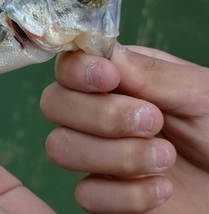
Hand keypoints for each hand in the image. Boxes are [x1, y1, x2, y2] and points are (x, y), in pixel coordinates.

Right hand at [41, 44, 208, 212]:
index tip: (109, 78)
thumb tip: (102, 52)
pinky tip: (163, 189)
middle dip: (100, 115)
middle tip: (152, 122)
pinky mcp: (103, 196)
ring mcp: (96, 155)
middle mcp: (97, 115)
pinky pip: (85, 195)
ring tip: (165, 156)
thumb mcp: (199, 93)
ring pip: (60, 148)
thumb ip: (149, 72)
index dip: (77, 71)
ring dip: (116, 155)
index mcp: (118, 81)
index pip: (68, 66)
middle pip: (53, 104)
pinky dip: (127, 194)